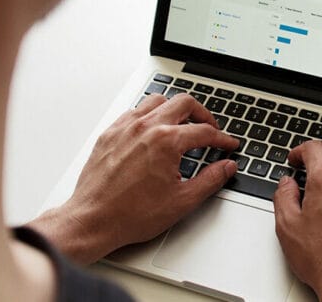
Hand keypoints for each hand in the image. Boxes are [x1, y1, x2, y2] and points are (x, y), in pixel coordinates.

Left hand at [29, 93, 238, 263]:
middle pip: (184, 103)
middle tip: (210, 128)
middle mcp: (146, 127)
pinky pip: (133, 112)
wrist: (93, 220)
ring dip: (174, 109)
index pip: (204, 131)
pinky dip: (149, 115)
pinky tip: (152, 129)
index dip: (222, 139)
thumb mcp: (182, 201)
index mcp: (167, 141)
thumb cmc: (131, 214)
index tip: (227, 144)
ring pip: (157, 101)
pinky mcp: (109, 134)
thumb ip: (210, 180)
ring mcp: (125, 128)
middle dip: (203, 114)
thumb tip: (226, 167)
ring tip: (182, 123)